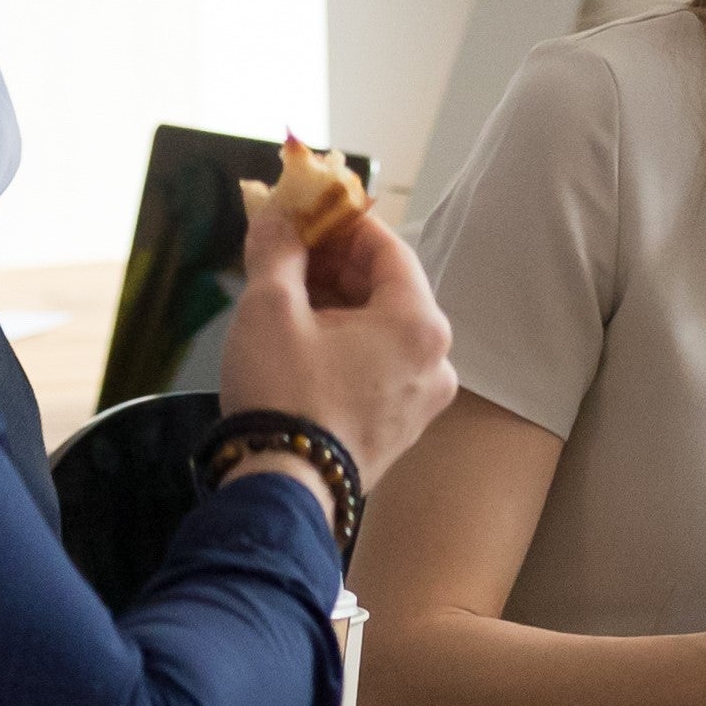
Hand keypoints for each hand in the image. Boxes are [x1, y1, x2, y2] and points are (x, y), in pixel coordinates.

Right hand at [218, 197, 455, 482]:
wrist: (281, 494)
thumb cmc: (282, 393)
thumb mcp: (269, 309)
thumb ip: (278, 251)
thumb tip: (278, 213)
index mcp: (420, 324)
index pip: (389, 249)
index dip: (344, 224)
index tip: (308, 210)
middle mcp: (437, 361)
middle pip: (388, 290)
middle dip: (337, 266)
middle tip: (289, 250)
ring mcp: (423, 401)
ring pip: (382, 331)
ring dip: (338, 306)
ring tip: (287, 295)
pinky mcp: (401, 430)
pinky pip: (379, 368)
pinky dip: (347, 345)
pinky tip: (304, 342)